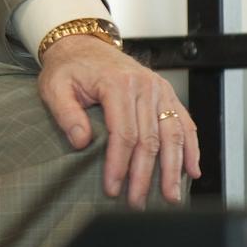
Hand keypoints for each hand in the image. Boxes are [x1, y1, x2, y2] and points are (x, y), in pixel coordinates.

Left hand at [37, 35, 199, 208]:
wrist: (82, 44)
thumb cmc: (68, 68)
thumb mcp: (55, 86)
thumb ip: (66, 113)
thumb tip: (81, 142)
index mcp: (116, 83)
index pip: (123, 133)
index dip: (120, 165)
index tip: (113, 189)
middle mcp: (143, 85)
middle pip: (149, 139)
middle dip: (145, 175)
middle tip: (139, 202)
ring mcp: (158, 88)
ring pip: (172, 134)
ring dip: (173, 168)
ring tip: (171, 196)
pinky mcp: (166, 92)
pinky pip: (184, 122)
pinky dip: (190, 148)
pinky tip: (191, 170)